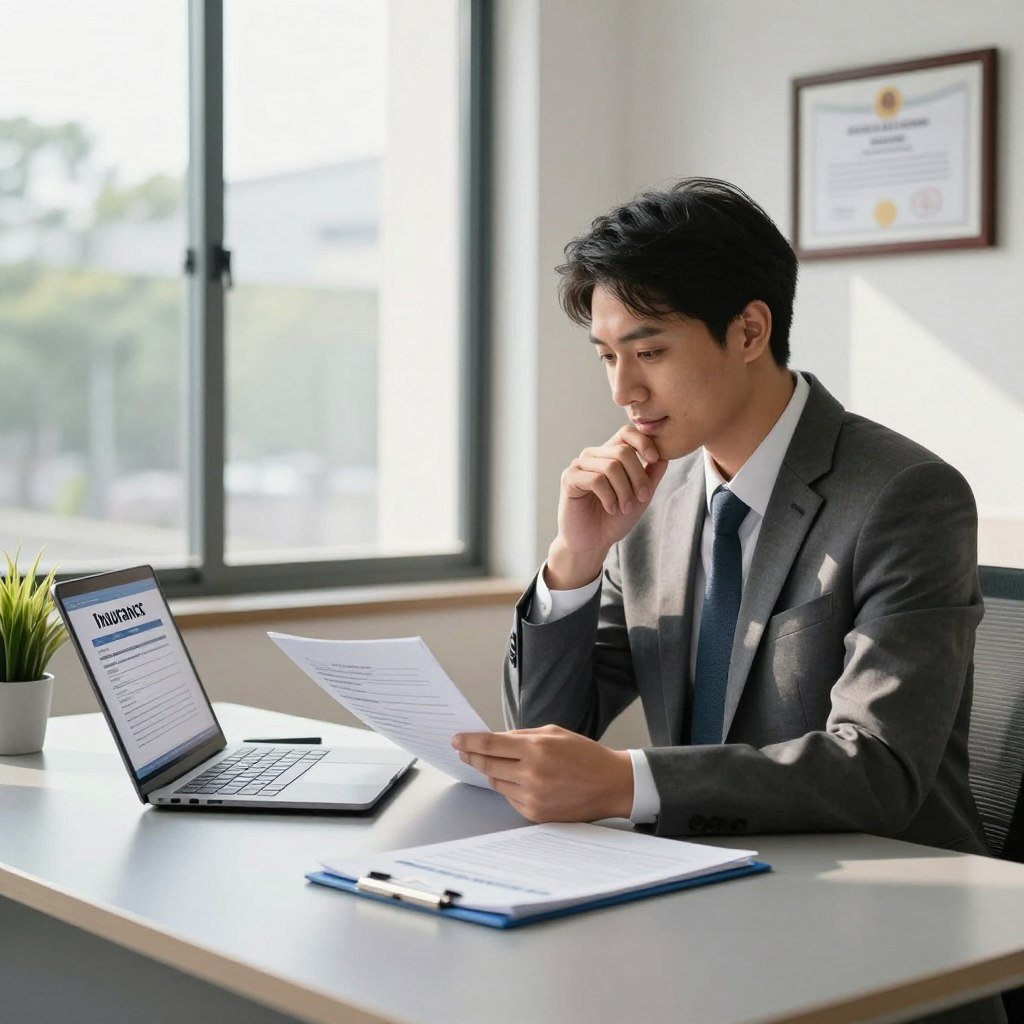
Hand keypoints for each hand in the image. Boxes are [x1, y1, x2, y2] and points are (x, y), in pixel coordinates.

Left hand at [451, 725, 633, 821]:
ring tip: (496, 764)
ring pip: (496, 783)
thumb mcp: (554, 733)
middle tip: (463, 751)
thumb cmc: (585, 755)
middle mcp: (532, 773)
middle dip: (472, 757)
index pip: (490, 744)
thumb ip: (522, 737)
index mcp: (537, 748)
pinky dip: (509, 788)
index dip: (469, 742)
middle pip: (487, 765)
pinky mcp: (535, 814)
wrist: (611, 784)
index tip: (457, 740)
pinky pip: (510, 798)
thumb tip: (495, 740)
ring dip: (492, 772)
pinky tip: (519, 780)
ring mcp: (533, 796)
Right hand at [547, 425, 668, 588]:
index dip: (643, 442)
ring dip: (624, 491)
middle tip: (642, 498)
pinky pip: (595, 480)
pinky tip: (611, 508)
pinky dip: (609, 497)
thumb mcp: (640, 496)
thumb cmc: (614, 519)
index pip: (626, 433)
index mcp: (609, 455)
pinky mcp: (569, 479)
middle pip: (623, 451)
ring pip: (611, 466)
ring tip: (625, 508)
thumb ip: (652, 475)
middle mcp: (593, 455)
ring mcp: (579, 465)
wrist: (592, 543)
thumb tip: (666, 454)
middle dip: (638, 477)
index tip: (654, 460)